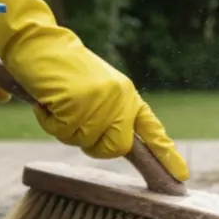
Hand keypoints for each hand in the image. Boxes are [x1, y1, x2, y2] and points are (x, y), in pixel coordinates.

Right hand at [0, 0, 188, 181]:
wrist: (37, 42)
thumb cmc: (60, 70)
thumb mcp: (93, 91)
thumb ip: (107, 115)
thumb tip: (116, 144)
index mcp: (126, 94)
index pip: (151, 129)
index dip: (165, 154)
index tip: (181, 177)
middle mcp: (119, 98)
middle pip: (115, 148)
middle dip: (92, 143)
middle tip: (72, 116)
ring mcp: (100, 102)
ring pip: (85, 143)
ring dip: (64, 128)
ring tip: (58, 101)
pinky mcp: (78, 104)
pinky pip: (63, 133)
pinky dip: (49, 121)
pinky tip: (47, 99)